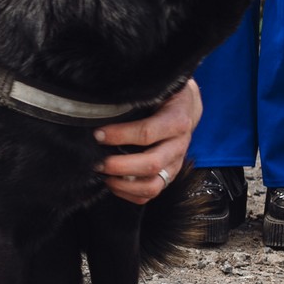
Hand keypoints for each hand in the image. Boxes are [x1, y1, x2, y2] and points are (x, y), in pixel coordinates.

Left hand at [91, 81, 201, 204]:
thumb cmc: (165, 96)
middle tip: (96, 161)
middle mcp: (179, 145)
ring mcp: (175, 163)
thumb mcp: (157, 89)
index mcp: (177, 120)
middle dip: (118, 165)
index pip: (148, 132)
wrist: (187, 107)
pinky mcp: (169, 175)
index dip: (120, 135)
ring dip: (124, 184)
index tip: (97, 134)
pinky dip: (129, 193)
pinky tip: (112, 183)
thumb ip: (135, 95)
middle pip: (151, 164)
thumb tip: (102, 102)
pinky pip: (151, 194)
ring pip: (153, 185)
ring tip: (103, 175)